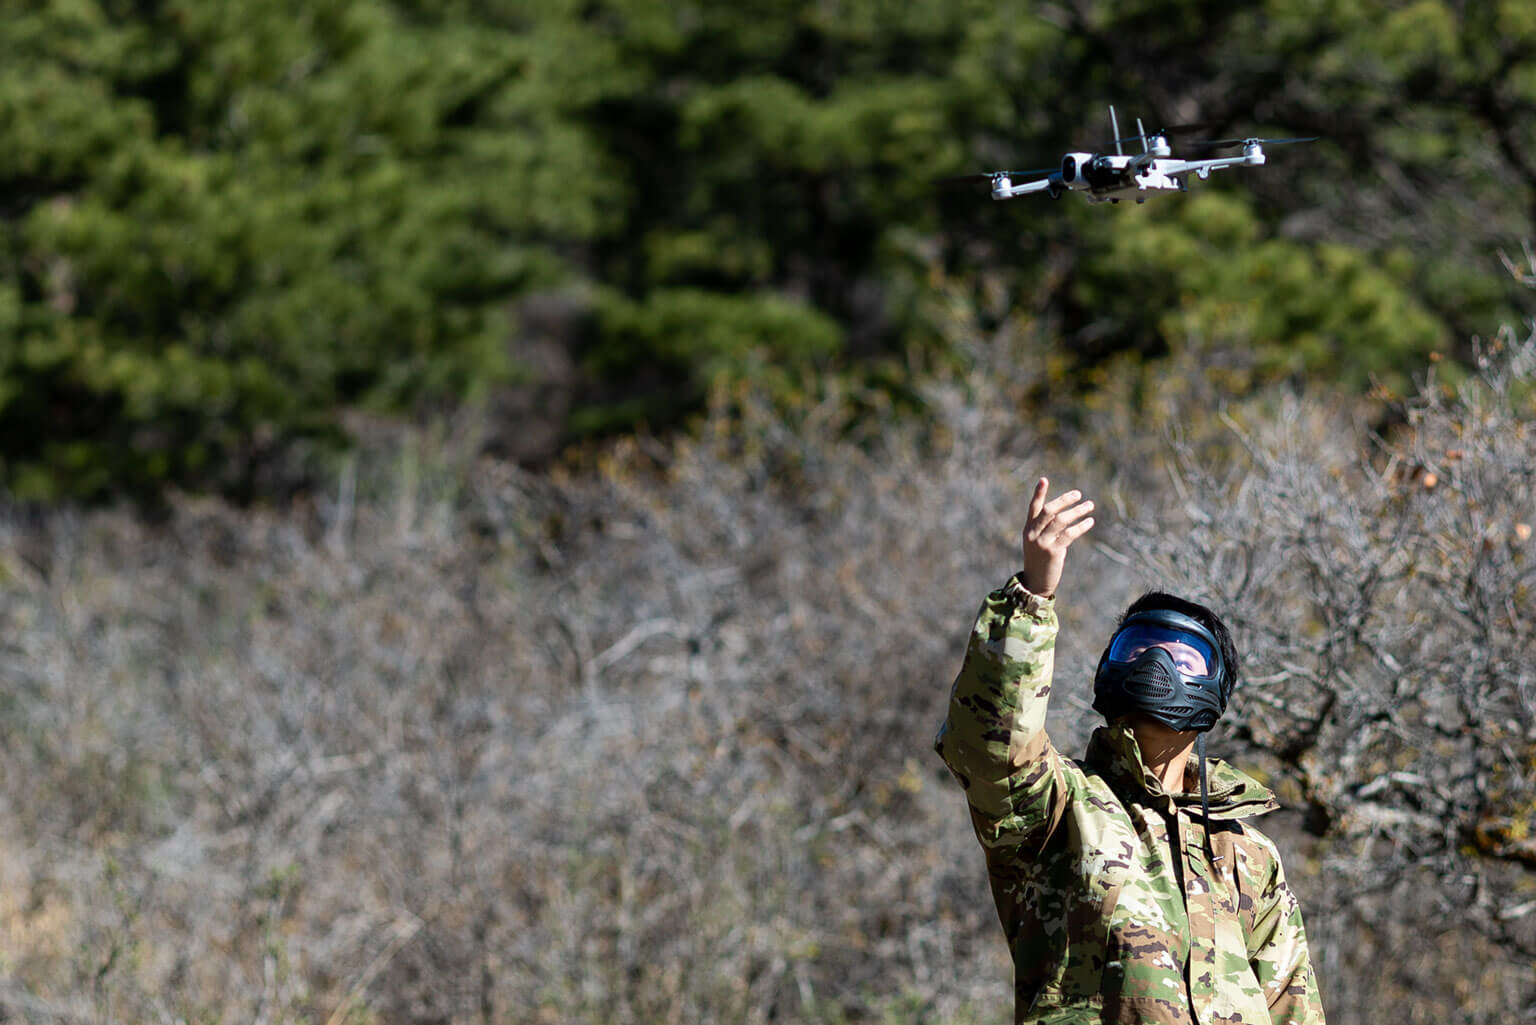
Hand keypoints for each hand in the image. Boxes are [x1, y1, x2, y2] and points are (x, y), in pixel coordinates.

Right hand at [1021, 477, 1095, 597]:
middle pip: (1048, 510)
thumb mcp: (1040, 543)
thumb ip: (1048, 530)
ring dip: (1077, 511)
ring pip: (1060, 520)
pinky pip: (1069, 534)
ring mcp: (1042, 542)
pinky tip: (1090, 522)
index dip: (1038, 493)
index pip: (1033, 507)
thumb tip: (1066, 516)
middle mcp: (1033, 534)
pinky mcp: (1053, 552)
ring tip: (1090, 505)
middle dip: (1064, 500)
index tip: (1044, 479)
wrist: (1036, 584)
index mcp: (1028, 529)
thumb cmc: (1040, 562)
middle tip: (1078, 494)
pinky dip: (1081, 526)